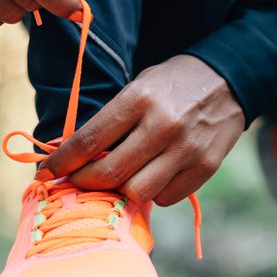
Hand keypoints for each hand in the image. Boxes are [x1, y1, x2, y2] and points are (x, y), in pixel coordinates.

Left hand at [38, 56, 245, 205]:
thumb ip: (111, 120)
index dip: (62, 162)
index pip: (89, 140)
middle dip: (84, 182)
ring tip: (119, 178)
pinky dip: (153, 193)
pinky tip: (152, 177)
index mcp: (140, 99)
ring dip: (122, 190)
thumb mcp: (139, 87)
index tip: (46, 173)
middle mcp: (163, 125)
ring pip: (138, 192)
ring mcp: (187, 149)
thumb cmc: (174, 84)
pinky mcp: (206, 167)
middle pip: (110, 173)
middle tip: (76, 181)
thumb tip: (72, 155)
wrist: (230, 79)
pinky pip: (166, 197)